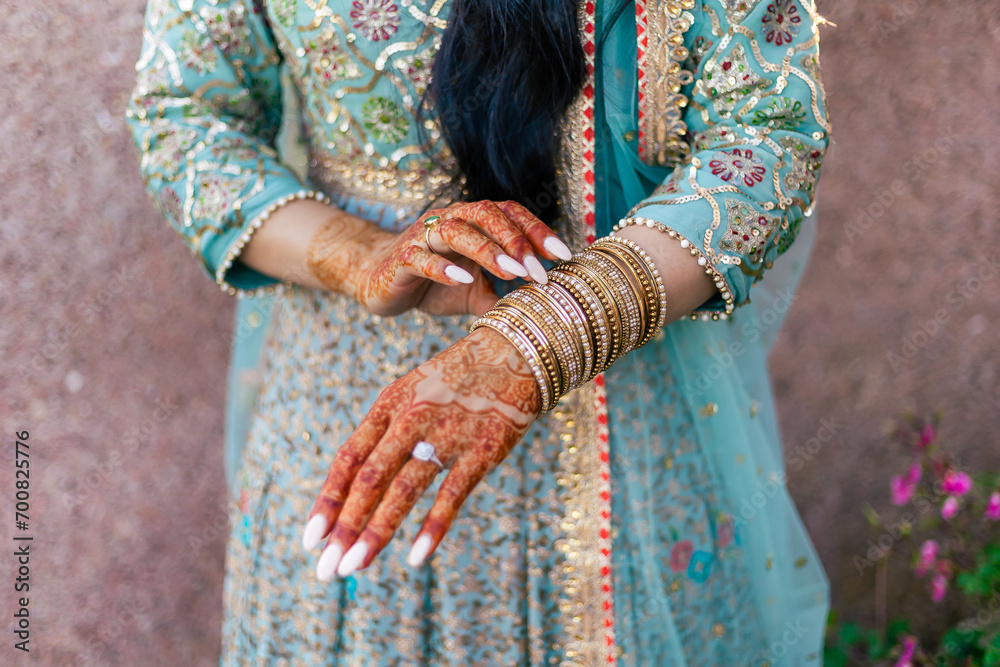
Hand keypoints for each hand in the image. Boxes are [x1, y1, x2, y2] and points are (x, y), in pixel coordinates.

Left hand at [300, 327, 540, 578]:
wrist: (515, 352)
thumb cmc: (456, 380)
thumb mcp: (412, 393)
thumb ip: (385, 434)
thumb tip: (355, 488)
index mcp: (389, 404)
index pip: (349, 458)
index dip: (328, 499)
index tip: (310, 539)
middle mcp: (412, 418)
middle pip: (369, 479)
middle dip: (344, 526)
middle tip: (326, 569)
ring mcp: (448, 435)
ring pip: (404, 490)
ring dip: (376, 531)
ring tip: (353, 568)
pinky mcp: (483, 450)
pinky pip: (452, 494)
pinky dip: (433, 527)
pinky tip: (416, 557)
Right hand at [308, 200, 572, 316]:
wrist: (376, 282)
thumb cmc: (431, 284)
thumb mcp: (474, 294)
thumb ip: (502, 299)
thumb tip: (539, 317)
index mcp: (471, 221)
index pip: (509, 214)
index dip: (537, 230)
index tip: (565, 254)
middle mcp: (448, 220)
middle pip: (486, 215)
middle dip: (516, 241)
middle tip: (540, 271)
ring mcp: (423, 237)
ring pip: (456, 231)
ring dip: (487, 250)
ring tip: (511, 272)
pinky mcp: (401, 260)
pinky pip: (422, 258)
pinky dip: (443, 268)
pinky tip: (463, 280)